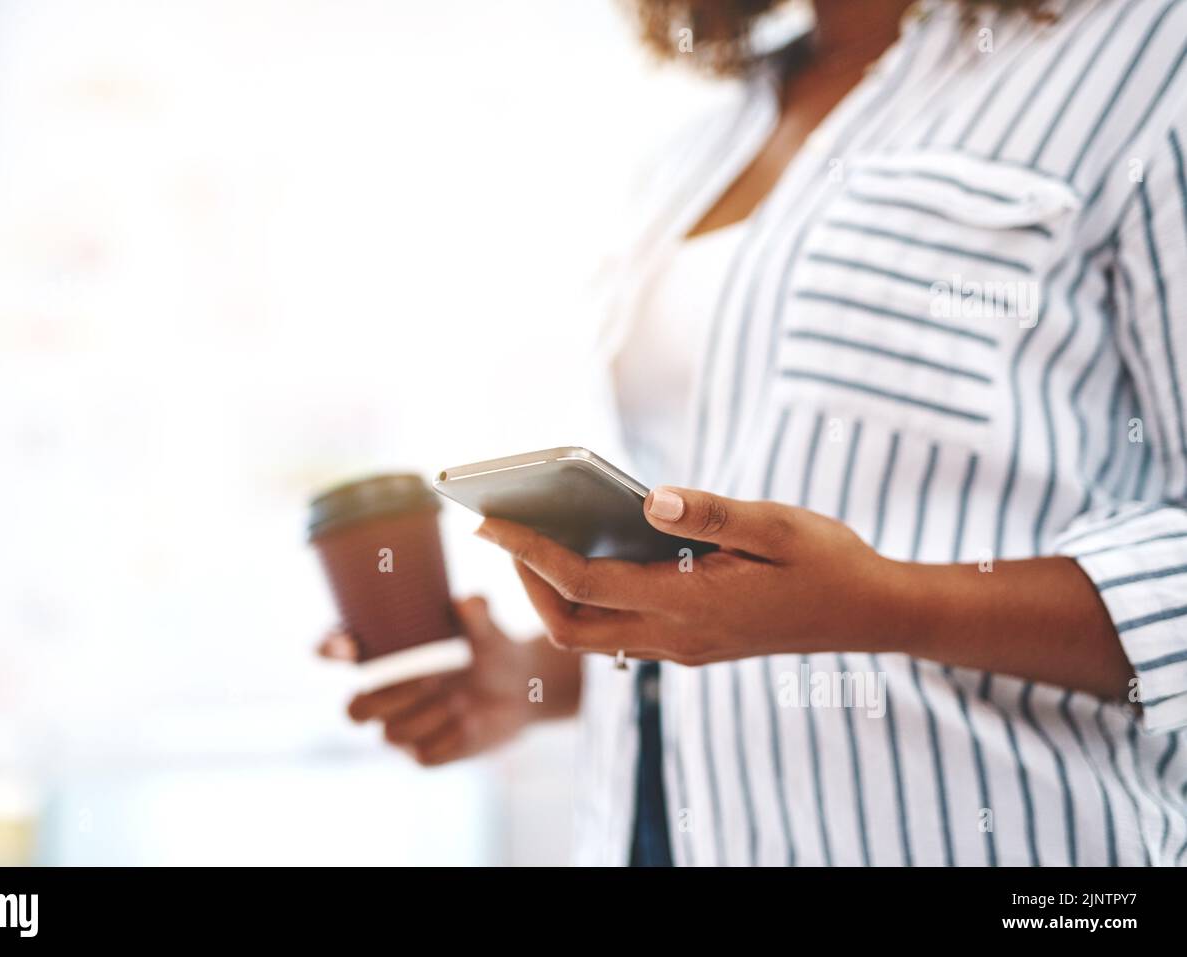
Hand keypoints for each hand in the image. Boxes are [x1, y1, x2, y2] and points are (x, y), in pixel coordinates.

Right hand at [318, 597, 579, 765]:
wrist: (520, 688)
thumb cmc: (488, 648)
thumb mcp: (485, 628)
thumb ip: (476, 613)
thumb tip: (469, 602)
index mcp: (381, 655)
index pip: (333, 651)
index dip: (330, 648)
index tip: (349, 645)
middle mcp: (382, 695)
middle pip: (354, 711)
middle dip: (388, 698)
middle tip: (431, 679)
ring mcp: (401, 728)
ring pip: (391, 735)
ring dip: (427, 716)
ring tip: (462, 699)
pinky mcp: (425, 753)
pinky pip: (423, 756)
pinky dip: (450, 738)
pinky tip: (472, 721)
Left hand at [475, 486, 910, 665]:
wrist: (871, 615)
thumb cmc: (828, 560)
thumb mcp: (775, 523)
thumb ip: (708, 513)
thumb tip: (645, 499)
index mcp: (690, 605)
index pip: (584, 584)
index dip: (529, 554)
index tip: (491, 524)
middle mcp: (678, 637)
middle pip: (572, 627)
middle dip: (527, 584)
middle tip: (504, 532)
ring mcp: (685, 649)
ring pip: (593, 638)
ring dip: (554, 598)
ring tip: (535, 544)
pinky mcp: (694, 647)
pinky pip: (622, 635)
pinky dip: (590, 604)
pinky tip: (593, 559)